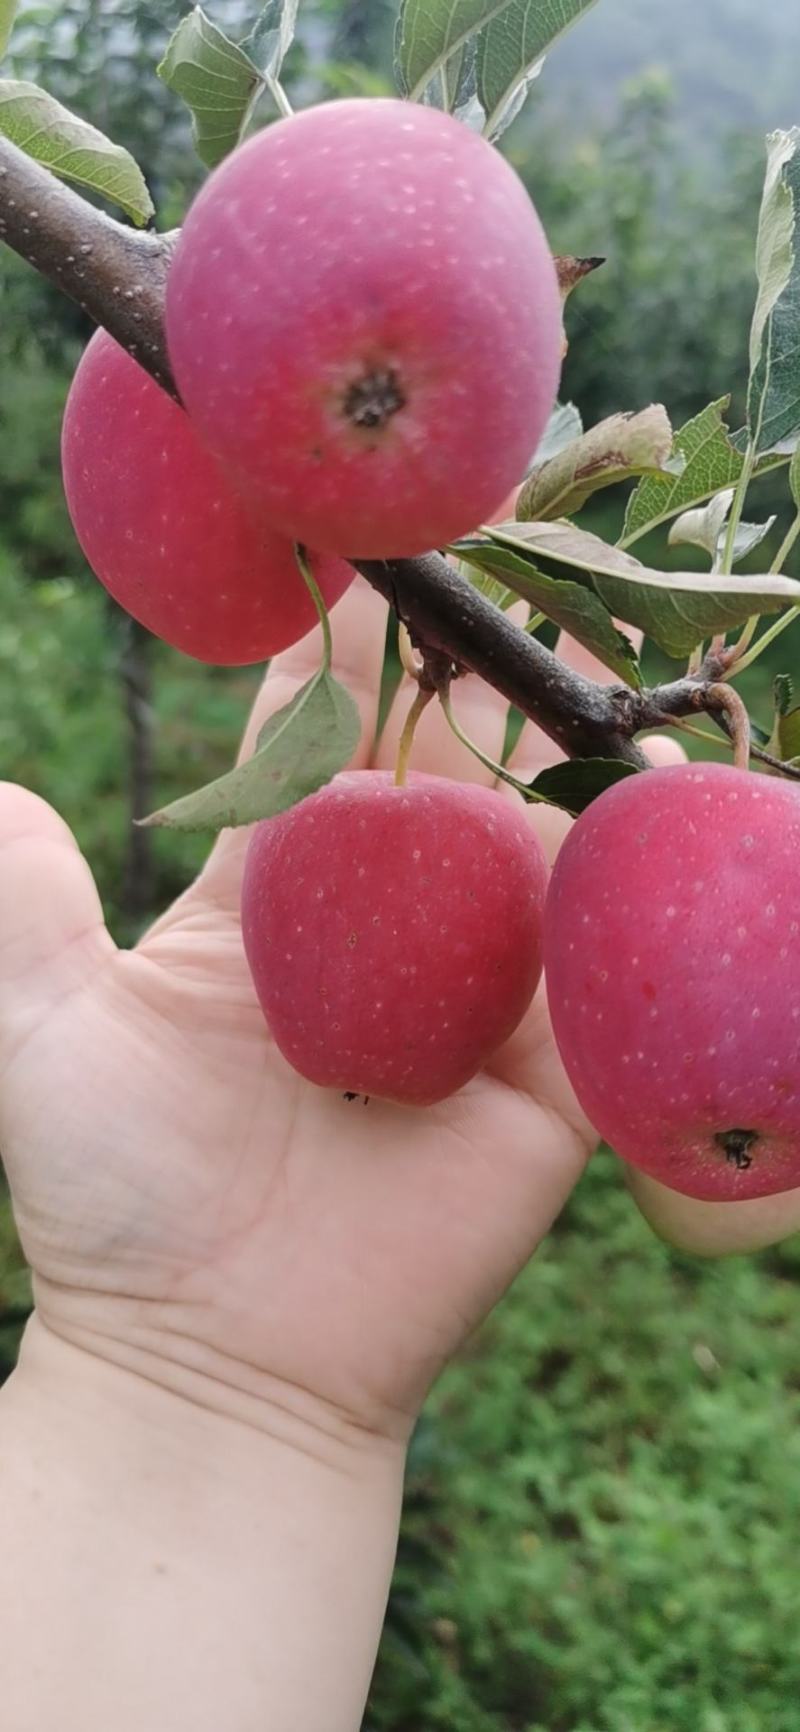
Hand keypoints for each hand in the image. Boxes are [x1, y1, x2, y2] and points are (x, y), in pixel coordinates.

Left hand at [0, 580, 683, 1441]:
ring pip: (543, 848)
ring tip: (598, 655)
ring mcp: (481, 990)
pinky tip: (651, 812)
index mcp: (279, 884)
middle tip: (518, 559)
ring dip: (571, 753)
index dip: (350, 626)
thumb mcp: (45, 1034)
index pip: (325, 721)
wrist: (218, 1360)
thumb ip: (24, 909)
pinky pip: (604, 977)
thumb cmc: (118, 1198)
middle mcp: (391, 916)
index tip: (374, 524)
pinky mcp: (552, 1074)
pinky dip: (626, 900)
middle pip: (452, 758)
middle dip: (486, 664)